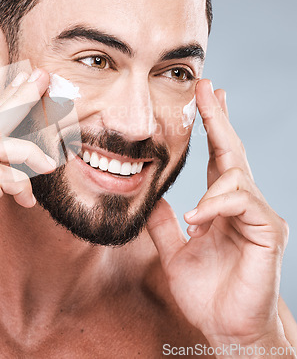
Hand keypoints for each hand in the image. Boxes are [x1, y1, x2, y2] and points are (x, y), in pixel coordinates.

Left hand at [147, 79, 289, 348]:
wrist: (226, 328)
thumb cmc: (206, 291)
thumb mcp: (174, 251)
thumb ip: (164, 224)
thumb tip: (150, 197)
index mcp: (220, 204)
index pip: (217, 156)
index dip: (211, 126)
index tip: (203, 98)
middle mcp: (241, 203)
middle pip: (231, 152)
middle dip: (219, 119)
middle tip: (209, 89)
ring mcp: (257, 216)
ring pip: (238, 176)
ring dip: (214, 178)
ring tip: (195, 209)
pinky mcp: (268, 232)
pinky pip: (242, 205)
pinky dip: (217, 207)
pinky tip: (200, 219)